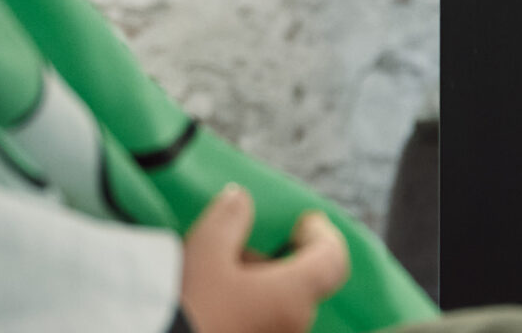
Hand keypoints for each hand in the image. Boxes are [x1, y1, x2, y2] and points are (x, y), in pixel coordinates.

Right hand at [179, 185, 349, 332]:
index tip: (303, 221)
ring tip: (214, 273)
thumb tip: (240, 201)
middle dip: (273, 259)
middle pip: (301, 284)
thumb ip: (229, 219)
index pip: (333, 260)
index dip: (323, 234)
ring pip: (279, 306)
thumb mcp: (204, 251)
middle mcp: (293, 327)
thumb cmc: (188, 309)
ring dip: (256, 284)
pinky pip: (261, 322)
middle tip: (238, 244)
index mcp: (291, 297)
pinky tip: (212, 300)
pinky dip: (247, 305)